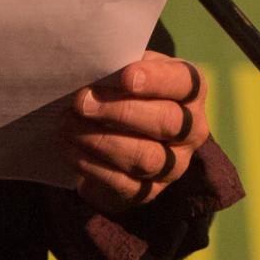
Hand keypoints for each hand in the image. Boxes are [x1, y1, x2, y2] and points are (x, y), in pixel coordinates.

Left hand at [63, 51, 209, 212]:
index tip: (125, 77)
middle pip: (167, 122)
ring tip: (67, 125)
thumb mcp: (132, 72)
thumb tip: (94, 67)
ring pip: (145, 157)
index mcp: (191, 92)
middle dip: (121, 111)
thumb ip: (121, 67)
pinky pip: (122, 182)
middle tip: (82, 102)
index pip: (184, 83)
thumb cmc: (128, 92)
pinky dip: (90, 164)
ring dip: (101, 140)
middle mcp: (191, 130)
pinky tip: (68, 147)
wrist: (123, 138)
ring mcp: (173, 165)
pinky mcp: (148, 192)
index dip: (157, 80)